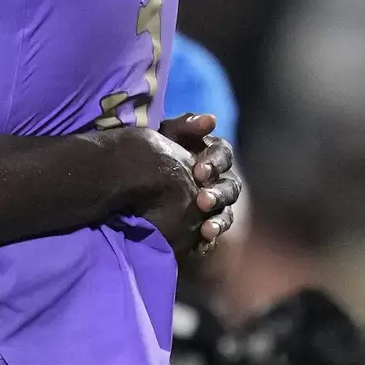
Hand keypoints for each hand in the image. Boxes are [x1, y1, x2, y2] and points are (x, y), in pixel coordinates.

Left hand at [168, 110, 244, 256]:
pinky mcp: (207, 226)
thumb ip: (185, 126)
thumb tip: (211, 120)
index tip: (199, 171)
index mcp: (213, 155)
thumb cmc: (156, 153)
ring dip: (219, 220)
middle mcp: (220, 180)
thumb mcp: (166, 136)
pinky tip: (203, 243)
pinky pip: (214, 234)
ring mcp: (217, 206)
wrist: (135, 180)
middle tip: (202, 201)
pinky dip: (210, 238)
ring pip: (227, 213)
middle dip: (218, 194)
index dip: (215, 163)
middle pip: (230, 187)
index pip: (224, 155)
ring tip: (207, 229)